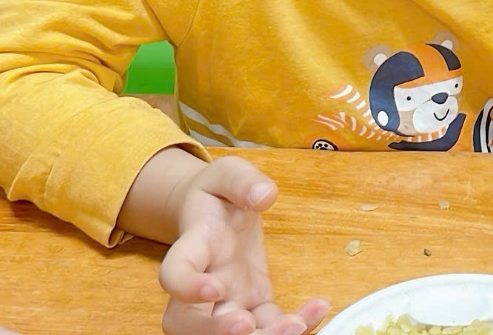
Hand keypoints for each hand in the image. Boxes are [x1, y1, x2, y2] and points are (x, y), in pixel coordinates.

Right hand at [160, 157, 328, 334]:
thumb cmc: (218, 193)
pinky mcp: (252, 304)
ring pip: (230, 334)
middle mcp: (202, 284)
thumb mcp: (228, 173)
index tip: (213, 288)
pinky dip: (293, 323)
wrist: (219, 210)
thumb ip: (243, 180)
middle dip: (217, 332)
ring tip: (297, 324)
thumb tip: (264, 195)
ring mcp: (225, 300)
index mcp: (191, 248)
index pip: (174, 273)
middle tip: (247, 324)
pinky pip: (267, 324)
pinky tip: (318, 308)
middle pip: (191, 323)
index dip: (187, 287)